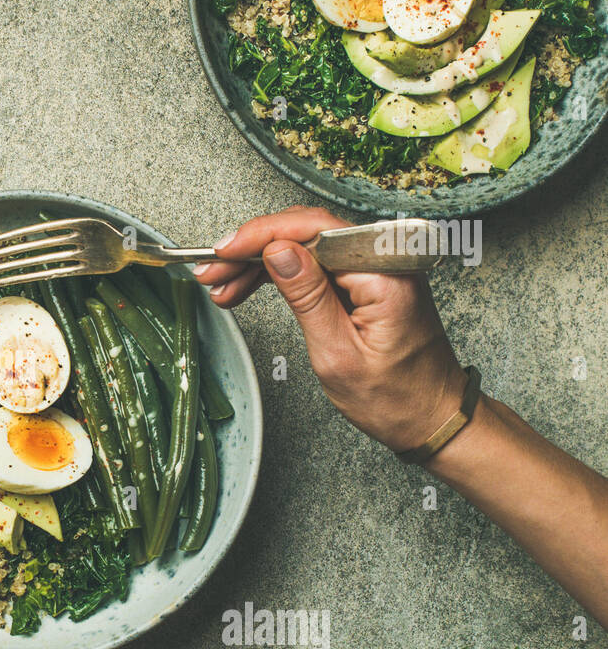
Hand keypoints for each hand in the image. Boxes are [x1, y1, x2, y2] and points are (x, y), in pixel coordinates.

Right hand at [192, 206, 465, 450]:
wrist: (434, 419)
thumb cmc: (396, 399)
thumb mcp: (338, 354)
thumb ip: (307, 297)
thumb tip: (278, 251)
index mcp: (385, 272)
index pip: (314, 229)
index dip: (261, 235)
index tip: (224, 250)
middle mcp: (385, 260)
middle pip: (306, 233)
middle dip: (253, 249)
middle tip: (212, 272)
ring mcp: (377, 268)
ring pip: (306, 247)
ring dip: (260, 263)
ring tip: (223, 286)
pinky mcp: (368, 280)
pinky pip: (318, 264)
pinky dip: (282, 275)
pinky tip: (249, 287)